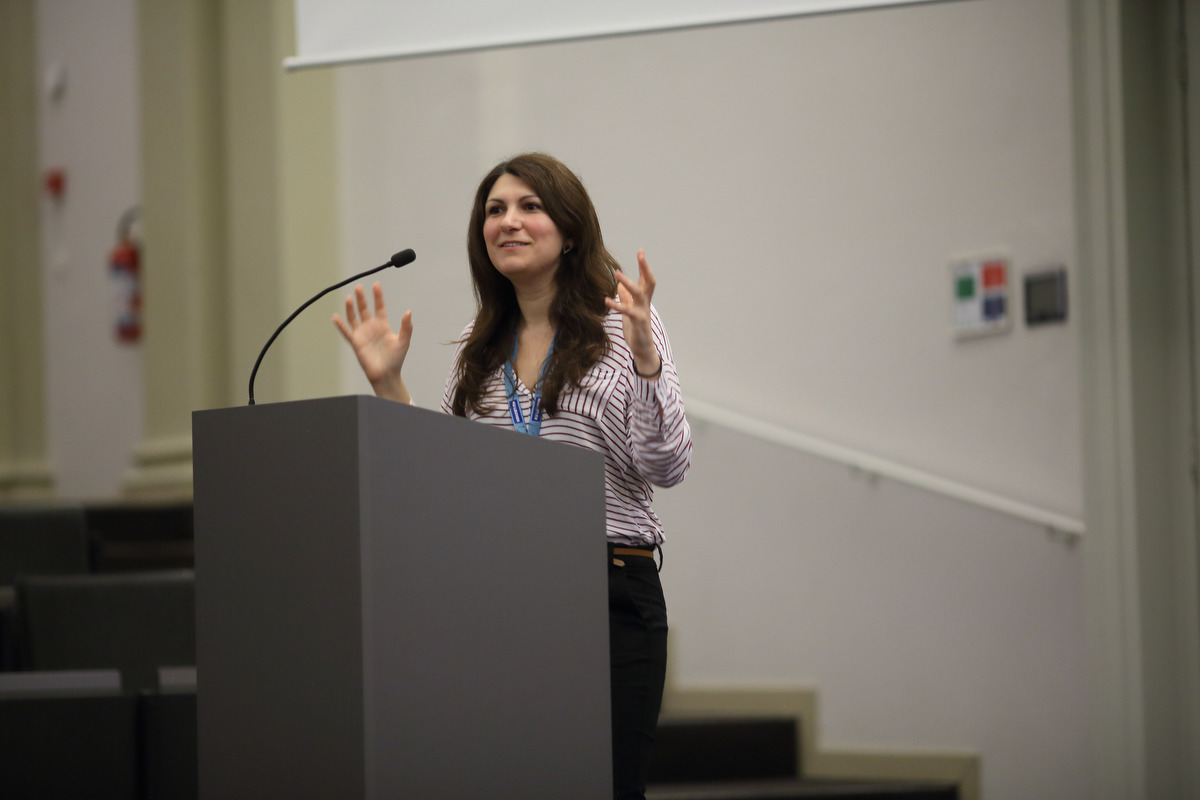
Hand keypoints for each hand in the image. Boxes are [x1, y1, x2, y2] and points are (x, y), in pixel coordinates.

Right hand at [332, 282, 412, 401]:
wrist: (386, 374)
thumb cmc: (396, 359)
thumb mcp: (404, 341)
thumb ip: (406, 327)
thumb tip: (409, 312)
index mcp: (383, 325)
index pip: (379, 307)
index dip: (378, 296)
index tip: (376, 285)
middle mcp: (371, 327)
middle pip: (365, 309)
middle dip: (362, 298)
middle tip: (358, 286)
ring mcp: (362, 334)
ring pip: (354, 317)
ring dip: (351, 308)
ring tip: (349, 297)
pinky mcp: (356, 343)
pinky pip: (346, 332)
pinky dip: (340, 325)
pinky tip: (335, 317)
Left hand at [606, 249, 660, 378]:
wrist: (643, 348)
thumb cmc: (636, 329)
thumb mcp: (629, 310)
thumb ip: (626, 298)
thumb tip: (619, 285)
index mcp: (643, 300)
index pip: (646, 279)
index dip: (644, 266)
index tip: (641, 251)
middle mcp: (645, 303)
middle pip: (649, 282)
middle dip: (645, 267)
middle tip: (641, 254)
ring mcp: (643, 312)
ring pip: (638, 293)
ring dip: (628, 282)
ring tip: (617, 274)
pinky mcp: (637, 321)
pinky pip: (627, 311)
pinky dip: (617, 305)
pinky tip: (607, 300)